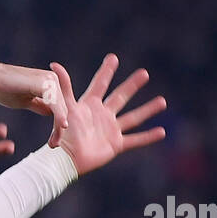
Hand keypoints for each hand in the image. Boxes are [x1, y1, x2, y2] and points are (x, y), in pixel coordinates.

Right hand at [0, 61, 68, 146]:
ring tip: (54, 143)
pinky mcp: (44, 84)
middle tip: (54, 145)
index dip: (57, 125)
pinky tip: (60, 128)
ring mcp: (49, 80)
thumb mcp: (24, 101)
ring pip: (61, 108)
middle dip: (59, 129)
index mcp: (48, 84)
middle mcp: (52, 80)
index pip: (58, 107)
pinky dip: (58, 117)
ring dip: (59, 127)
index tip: (52, 141)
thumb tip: (51, 113)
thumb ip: (39, 105)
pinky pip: (55, 104)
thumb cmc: (3, 88)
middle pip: (62, 108)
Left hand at [52, 55, 166, 175]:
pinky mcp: (115, 145)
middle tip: (144, 73)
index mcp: (89, 105)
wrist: (65, 159)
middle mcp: (102, 115)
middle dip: (132, 85)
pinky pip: (135, 140)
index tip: (113, 58)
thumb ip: (64, 87)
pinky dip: (148, 137)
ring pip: (133, 117)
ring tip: (162, 101)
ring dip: (148, 109)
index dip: (106, 72)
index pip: (100, 84)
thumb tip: (54, 65)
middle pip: (120, 97)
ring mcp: (110, 130)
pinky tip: (161, 132)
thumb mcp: (65, 108)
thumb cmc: (63, 134)